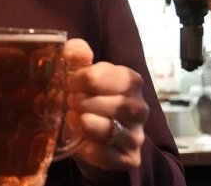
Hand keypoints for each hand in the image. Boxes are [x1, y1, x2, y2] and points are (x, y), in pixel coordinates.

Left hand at [63, 39, 148, 169]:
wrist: (96, 135)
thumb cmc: (90, 98)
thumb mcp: (83, 72)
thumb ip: (77, 54)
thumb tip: (72, 52)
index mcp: (131, 81)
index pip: (103, 77)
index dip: (81, 80)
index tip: (72, 84)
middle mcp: (139, 108)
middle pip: (106, 103)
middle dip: (80, 103)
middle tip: (71, 103)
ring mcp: (136, 135)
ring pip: (107, 129)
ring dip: (83, 123)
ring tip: (74, 119)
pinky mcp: (129, 158)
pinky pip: (105, 155)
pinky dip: (86, 148)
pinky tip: (80, 140)